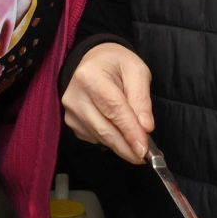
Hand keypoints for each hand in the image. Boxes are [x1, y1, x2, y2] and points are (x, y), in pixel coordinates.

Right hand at [61, 43, 154, 163]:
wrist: (93, 61)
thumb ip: (141, 99)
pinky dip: (111, 140)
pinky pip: (95, 138)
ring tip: (138, 144)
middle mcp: (75, 96)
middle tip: (145, 157)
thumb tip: (146, 128)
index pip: (113, 109)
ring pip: (100, 137)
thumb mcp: (137, 71)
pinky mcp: (72, 123)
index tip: (144, 149)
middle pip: (104, 129)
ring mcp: (71, 111)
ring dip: (121, 145)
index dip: (130, 131)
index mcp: (90, 77)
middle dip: (126, 147)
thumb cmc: (116, 63)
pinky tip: (121, 133)